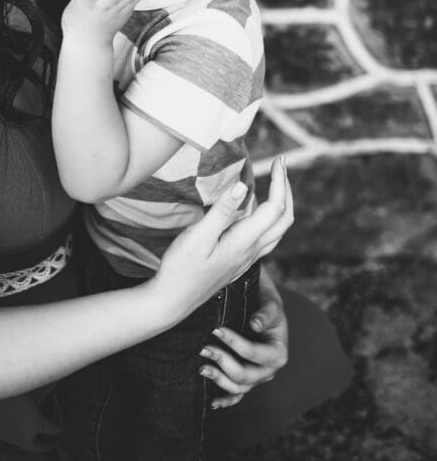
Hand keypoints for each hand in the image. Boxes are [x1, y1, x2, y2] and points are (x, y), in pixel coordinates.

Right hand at [151, 157, 292, 329]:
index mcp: (244, 242)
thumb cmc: (181, 268)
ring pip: (278, 230)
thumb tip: (244, 186)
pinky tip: (254, 209)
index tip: (278, 160)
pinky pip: (266, 237)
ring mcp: (247, 259)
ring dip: (282, 204)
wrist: (173, 300)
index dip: (280, 181)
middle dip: (287, 189)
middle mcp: (252, 251)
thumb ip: (222, 211)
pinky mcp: (239, 262)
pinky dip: (269, 217)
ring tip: (275, 183)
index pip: (275, 207)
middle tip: (281, 166)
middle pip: (284, 219)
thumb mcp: (198, 236)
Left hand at [198, 266, 289, 409]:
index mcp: (278, 352)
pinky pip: (237, 395)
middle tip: (203, 348)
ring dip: (219, 379)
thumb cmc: (266, 301)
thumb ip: (265, 314)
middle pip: (245, 374)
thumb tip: (255, 325)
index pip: (254, 353)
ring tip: (201, 368)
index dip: (234, 343)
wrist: (261, 303)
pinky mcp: (247, 380)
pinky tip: (212, 403)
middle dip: (222, 362)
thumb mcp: (270, 303)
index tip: (216, 330)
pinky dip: (226, 400)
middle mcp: (269, 369)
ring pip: (239, 387)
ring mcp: (257, 377)